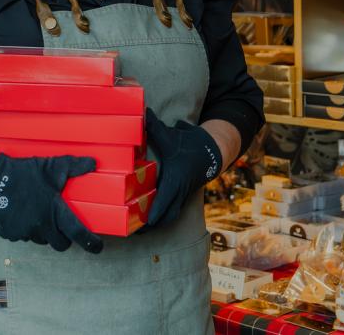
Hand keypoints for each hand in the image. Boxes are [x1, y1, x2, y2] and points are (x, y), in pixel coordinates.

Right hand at [0, 153, 102, 252]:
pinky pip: (22, 236)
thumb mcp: (51, 167)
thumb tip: (92, 163)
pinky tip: (22, 215)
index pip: (79, 234)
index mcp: (55, 214)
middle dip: (63, 238)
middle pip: (60, 244)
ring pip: (41, 240)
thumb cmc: (22, 175)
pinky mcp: (10, 234)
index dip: (91, 243)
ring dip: (43, 232)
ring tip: (39, 215)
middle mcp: (42, 227)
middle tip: (62, 226)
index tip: (97, 246)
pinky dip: (25, 229)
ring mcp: (25, 232)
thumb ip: (73, 167)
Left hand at [144, 108, 221, 227]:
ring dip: (155, 225)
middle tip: (132, 232)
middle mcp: (180, 190)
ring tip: (136, 232)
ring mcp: (182, 195)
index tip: (146, 222)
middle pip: (167, 215)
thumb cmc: (187, 143)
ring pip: (170, 216)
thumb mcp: (169, 135)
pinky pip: (171, 213)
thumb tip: (142, 112)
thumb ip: (153, 126)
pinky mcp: (182, 197)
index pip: (166, 198)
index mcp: (176, 178)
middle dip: (151, 226)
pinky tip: (146, 223)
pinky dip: (160, 219)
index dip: (156, 210)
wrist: (210, 151)